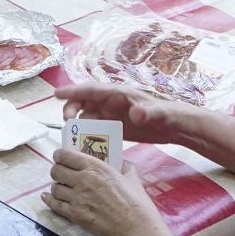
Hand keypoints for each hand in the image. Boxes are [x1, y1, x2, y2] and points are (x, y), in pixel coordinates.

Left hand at [45, 146, 167, 235]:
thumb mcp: (132, 178)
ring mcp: (77, 198)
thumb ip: (124, 167)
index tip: (60, 157)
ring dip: (57, 187)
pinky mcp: (75, 215)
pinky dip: (49, 201)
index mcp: (95, 167)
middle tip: (62, 173)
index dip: (60, 155)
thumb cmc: (136, 204)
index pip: (65, 155)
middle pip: (56, 170)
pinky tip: (48, 198)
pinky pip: (55, 205)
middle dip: (57, 171)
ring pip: (54, 188)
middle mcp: (83, 180)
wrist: (135, 227)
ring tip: (62, 188)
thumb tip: (122, 163)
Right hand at [55, 82, 180, 143]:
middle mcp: (113, 102)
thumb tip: (136, 113)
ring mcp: (114, 115)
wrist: (178, 128)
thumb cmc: (169, 114)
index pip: (92, 90)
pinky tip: (85, 146)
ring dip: (79, 123)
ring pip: (89, 116)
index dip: (73, 91)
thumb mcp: (159, 113)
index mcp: (119, 93)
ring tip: (74, 135)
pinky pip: (98, 129)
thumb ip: (147, 112)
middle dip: (72, 108)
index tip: (56, 94)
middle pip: (85, 101)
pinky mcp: (117, 127)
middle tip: (68, 122)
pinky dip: (89, 135)